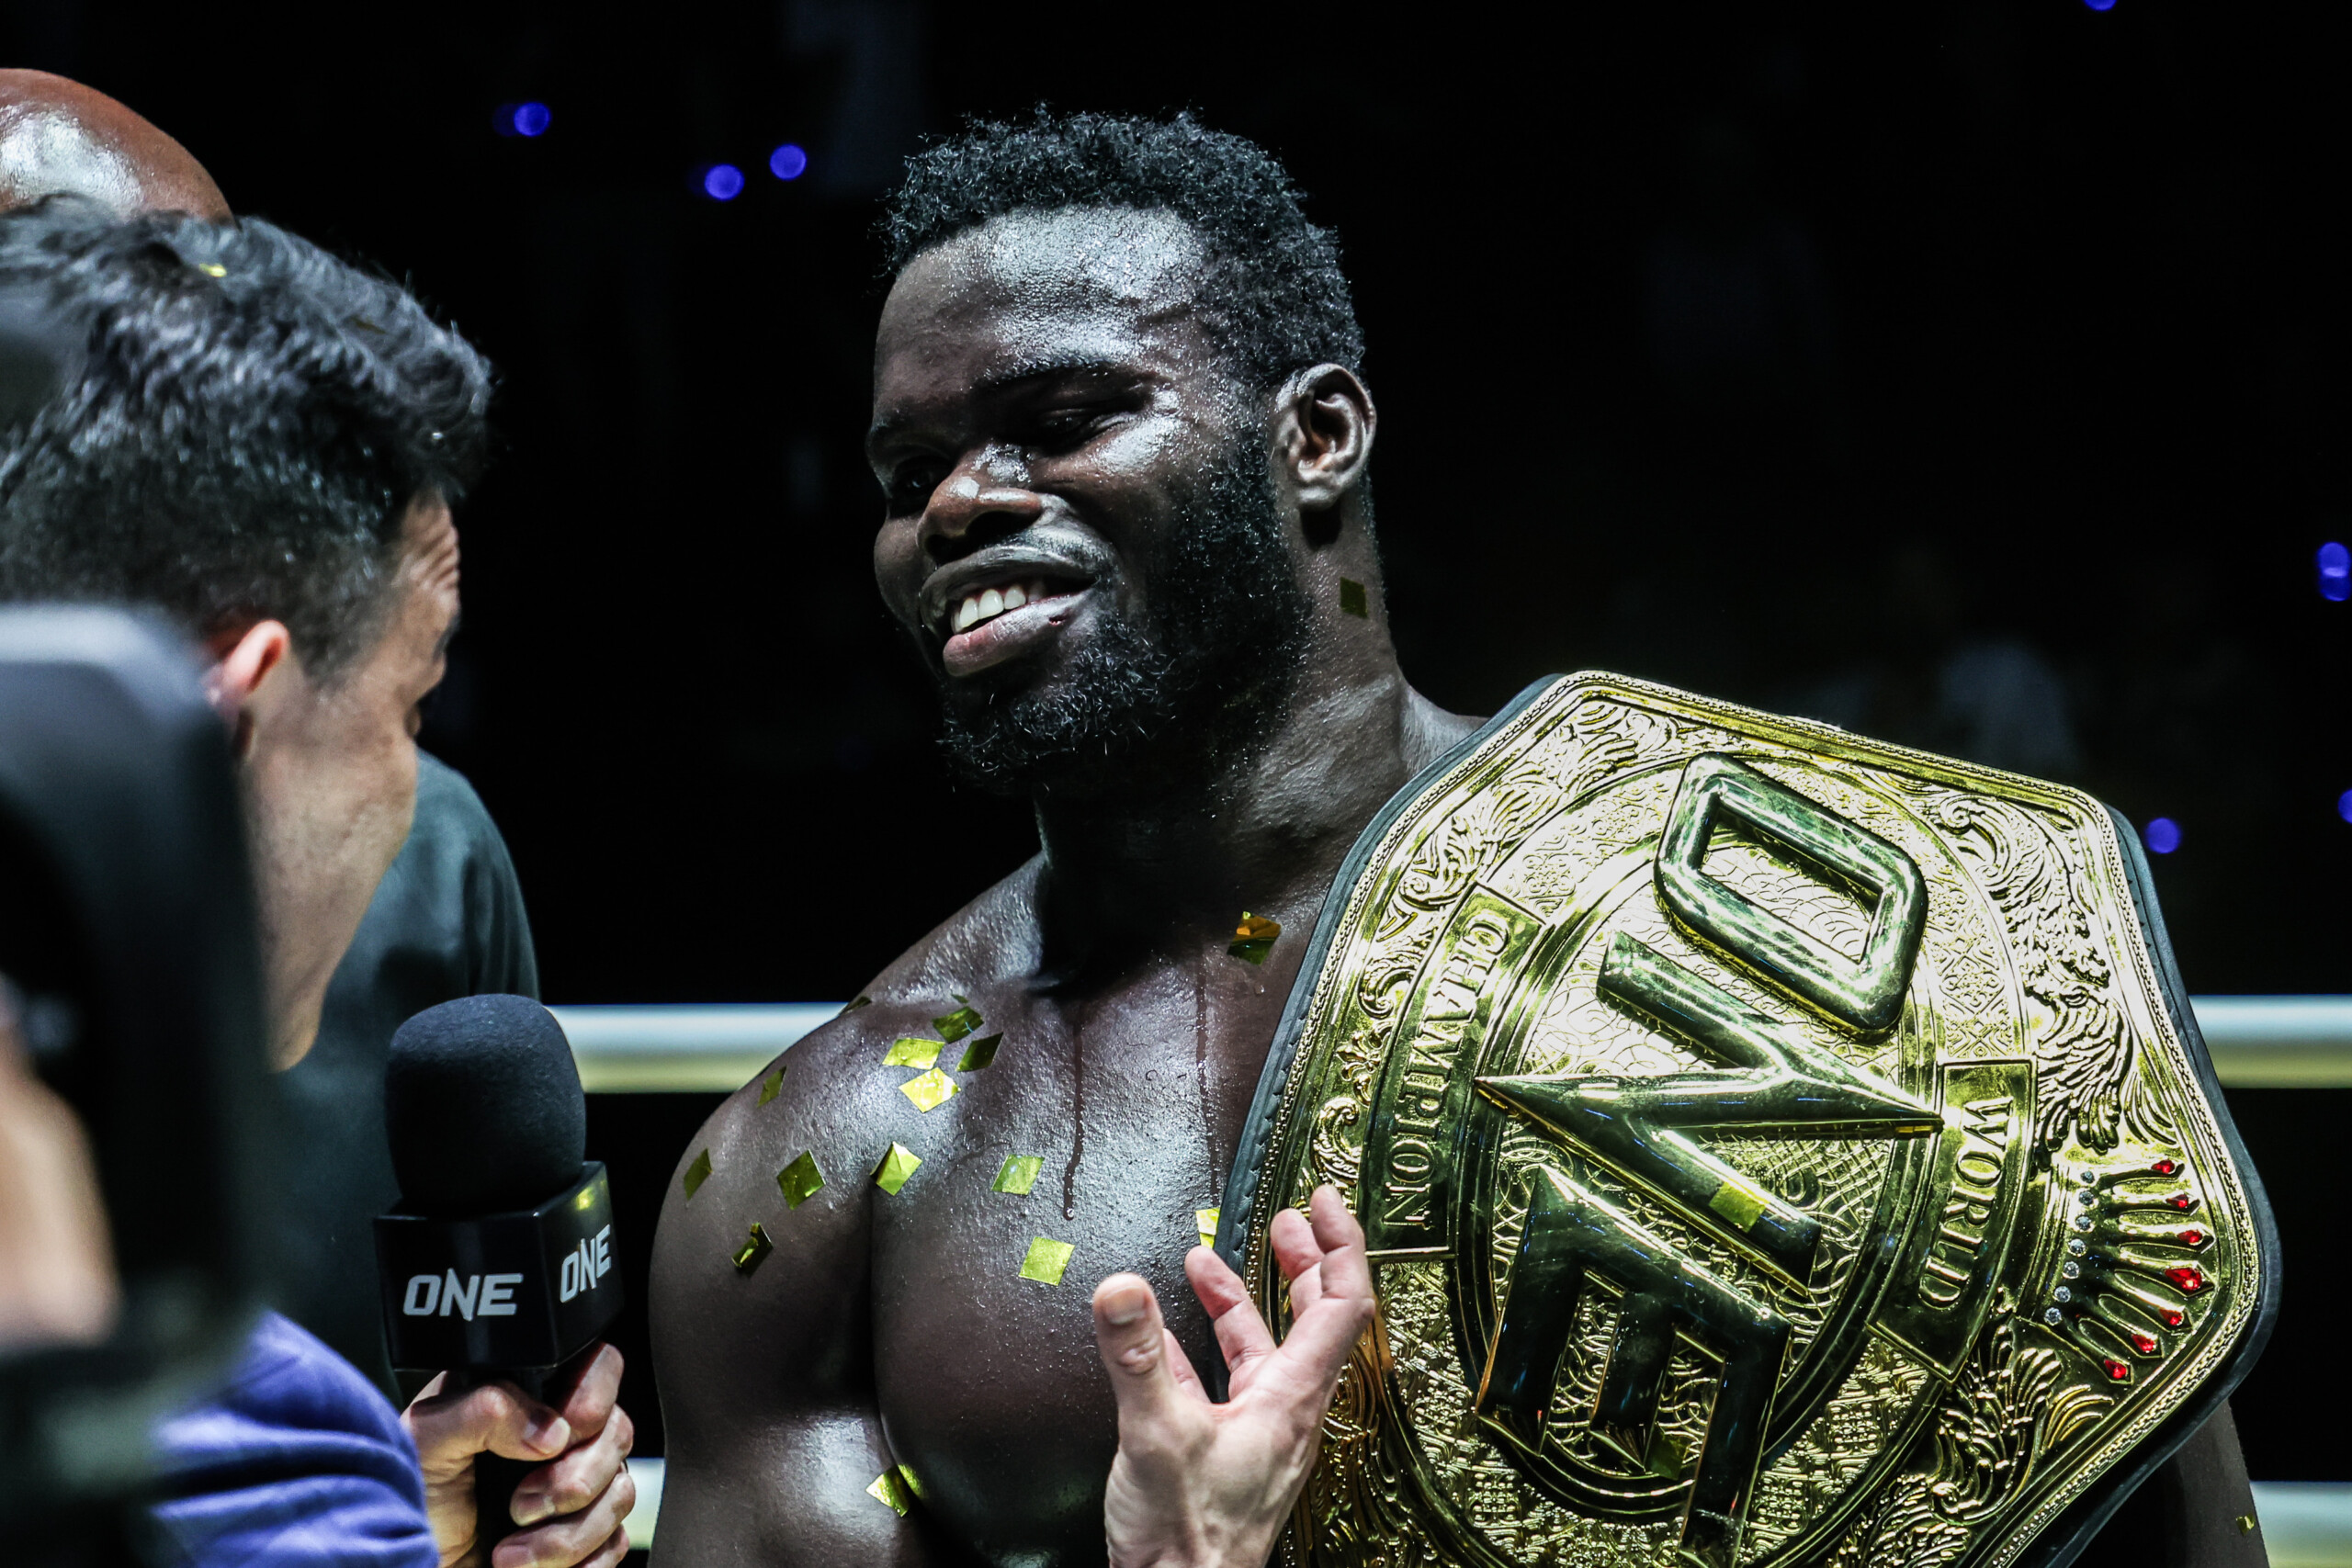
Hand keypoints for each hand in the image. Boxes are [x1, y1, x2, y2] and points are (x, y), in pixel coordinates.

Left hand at [402, 1342, 637, 1567]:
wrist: (404, 1564)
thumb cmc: (407, 1499)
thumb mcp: (426, 1441)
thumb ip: (482, 1411)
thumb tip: (549, 1428)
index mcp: (529, 1394)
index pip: (598, 1367)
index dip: (592, 1399)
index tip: (556, 1437)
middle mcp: (560, 1434)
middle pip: (618, 1435)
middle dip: (571, 1482)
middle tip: (519, 1506)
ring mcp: (578, 1485)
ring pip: (619, 1495)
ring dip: (564, 1536)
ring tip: (509, 1554)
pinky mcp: (584, 1537)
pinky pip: (615, 1544)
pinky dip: (578, 1562)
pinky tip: (530, 1567)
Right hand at [1091, 1185, 1374, 1567]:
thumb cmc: (1188, 1542)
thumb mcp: (1155, 1436)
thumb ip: (1137, 1357)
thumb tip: (1121, 1290)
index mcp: (1292, 1400)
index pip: (1342, 1305)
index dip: (1340, 1244)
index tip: (1322, 1200)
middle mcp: (1286, 1412)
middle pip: (1312, 1319)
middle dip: (1298, 1261)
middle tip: (1284, 1218)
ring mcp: (1258, 1434)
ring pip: (1263, 1350)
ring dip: (1239, 1300)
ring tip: (1203, 1260)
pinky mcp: (1226, 1454)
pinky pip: (1221, 1386)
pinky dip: (1198, 1350)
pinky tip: (1163, 1338)